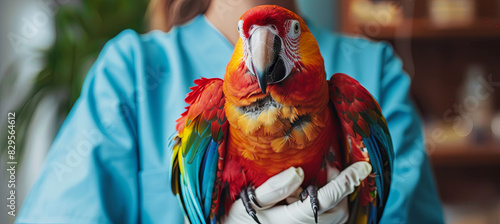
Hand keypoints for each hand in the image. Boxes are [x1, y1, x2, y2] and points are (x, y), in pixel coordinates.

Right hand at [220, 162, 371, 223]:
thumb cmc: (238, 220)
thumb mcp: (249, 200)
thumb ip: (273, 188)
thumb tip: (299, 172)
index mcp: (293, 219)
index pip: (328, 199)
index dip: (347, 181)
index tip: (363, 166)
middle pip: (338, 210)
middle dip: (341, 186)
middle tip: (328, 166)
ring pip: (337, 217)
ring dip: (337, 195)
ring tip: (322, 177)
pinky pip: (330, 221)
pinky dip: (332, 205)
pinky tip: (314, 193)